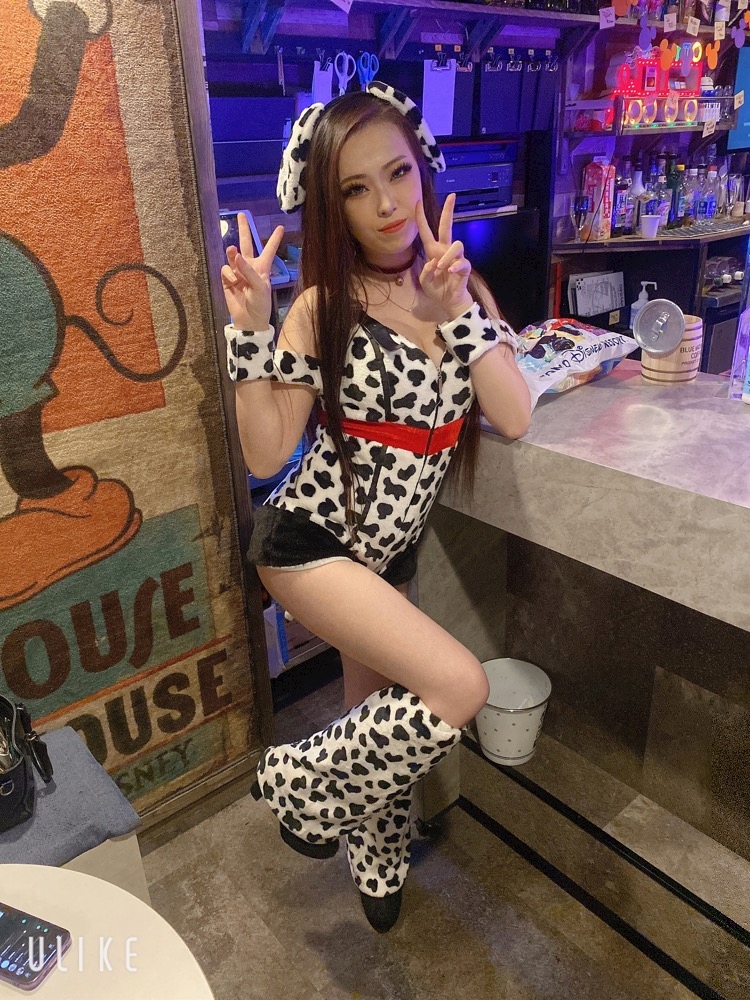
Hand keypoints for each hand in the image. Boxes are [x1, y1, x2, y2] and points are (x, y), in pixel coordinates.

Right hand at [221, 215, 284, 329]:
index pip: (269, 249)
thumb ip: (248, 270)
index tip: (281, 226)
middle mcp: (250, 266)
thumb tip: (235, 254)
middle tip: (241, 214)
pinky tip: (232, 282)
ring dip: (232, 253)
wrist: (248, 320)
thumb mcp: (260, 287)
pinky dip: (228, 274)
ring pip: (232, 255)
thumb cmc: (260, 304)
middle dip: (244, 229)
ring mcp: (238, 272)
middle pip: (246, 243)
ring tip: (232, 251)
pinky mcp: (227, 279)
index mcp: (263, 267)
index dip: (274, 238)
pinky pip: (225, 269)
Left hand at [415, 193, 472, 320]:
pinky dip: (455, 266)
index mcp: (432, 250)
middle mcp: (444, 250)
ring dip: (447, 256)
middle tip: (452, 196)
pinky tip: (450, 272)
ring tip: (441, 268)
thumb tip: (434, 262)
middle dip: (448, 211)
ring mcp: (456, 257)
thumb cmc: (436, 289)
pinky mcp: (464, 266)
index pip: (426, 231)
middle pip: (447, 226)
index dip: (421, 217)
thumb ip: (425, 272)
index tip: (418, 202)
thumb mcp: (424, 282)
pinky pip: (462, 261)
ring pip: (457, 244)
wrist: (448, 301)